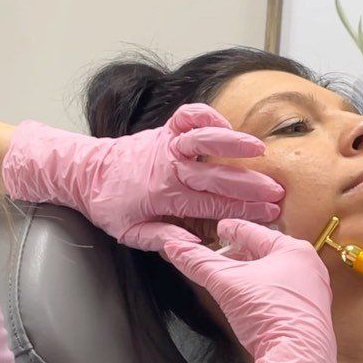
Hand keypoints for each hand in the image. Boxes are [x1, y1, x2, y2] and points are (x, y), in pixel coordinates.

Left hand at [2, 103, 284, 250]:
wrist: (86, 171)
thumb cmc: (109, 205)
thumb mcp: (130, 233)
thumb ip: (162, 239)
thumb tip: (191, 247)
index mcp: (165, 197)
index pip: (213, 205)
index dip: (243, 210)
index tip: (269, 213)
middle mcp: (169, 168)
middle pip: (216, 177)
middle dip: (249, 184)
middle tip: (276, 191)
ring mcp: (166, 145)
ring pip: (202, 140)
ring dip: (232, 143)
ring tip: (259, 149)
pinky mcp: (163, 130)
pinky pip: (186, 116)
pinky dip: (205, 114)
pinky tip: (226, 122)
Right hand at [161, 219, 337, 362]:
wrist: (297, 358)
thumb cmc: (268, 312)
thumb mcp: (226, 283)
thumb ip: (199, 263)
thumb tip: (171, 246)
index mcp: (293, 250)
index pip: (255, 232)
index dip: (232, 229)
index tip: (219, 228)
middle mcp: (308, 266)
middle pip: (265, 252)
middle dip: (241, 253)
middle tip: (220, 254)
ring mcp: (312, 291)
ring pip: (274, 273)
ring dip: (251, 273)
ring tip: (231, 275)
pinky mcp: (309, 314)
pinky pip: (282, 292)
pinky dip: (263, 290)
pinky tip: (250, 299)